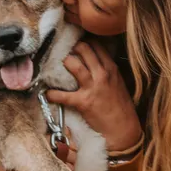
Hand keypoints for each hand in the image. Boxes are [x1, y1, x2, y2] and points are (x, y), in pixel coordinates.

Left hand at [58, 39, 140, 154]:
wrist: (123, 128)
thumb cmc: (121, 106)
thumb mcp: (118, 83)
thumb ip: (107, 70)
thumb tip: (94, 60)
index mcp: (111, 68)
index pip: (96, 46)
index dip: (85, 41)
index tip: (78, 42)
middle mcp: (102, 74)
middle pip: (84, 50)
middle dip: (73, 48)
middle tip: (66, 51)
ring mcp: (92, 87)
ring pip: (74, 65)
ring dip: (64, 62)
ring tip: (57, 65)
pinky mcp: (83, 102)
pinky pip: (64, 95)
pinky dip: (53, 94)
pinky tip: (48, 93)